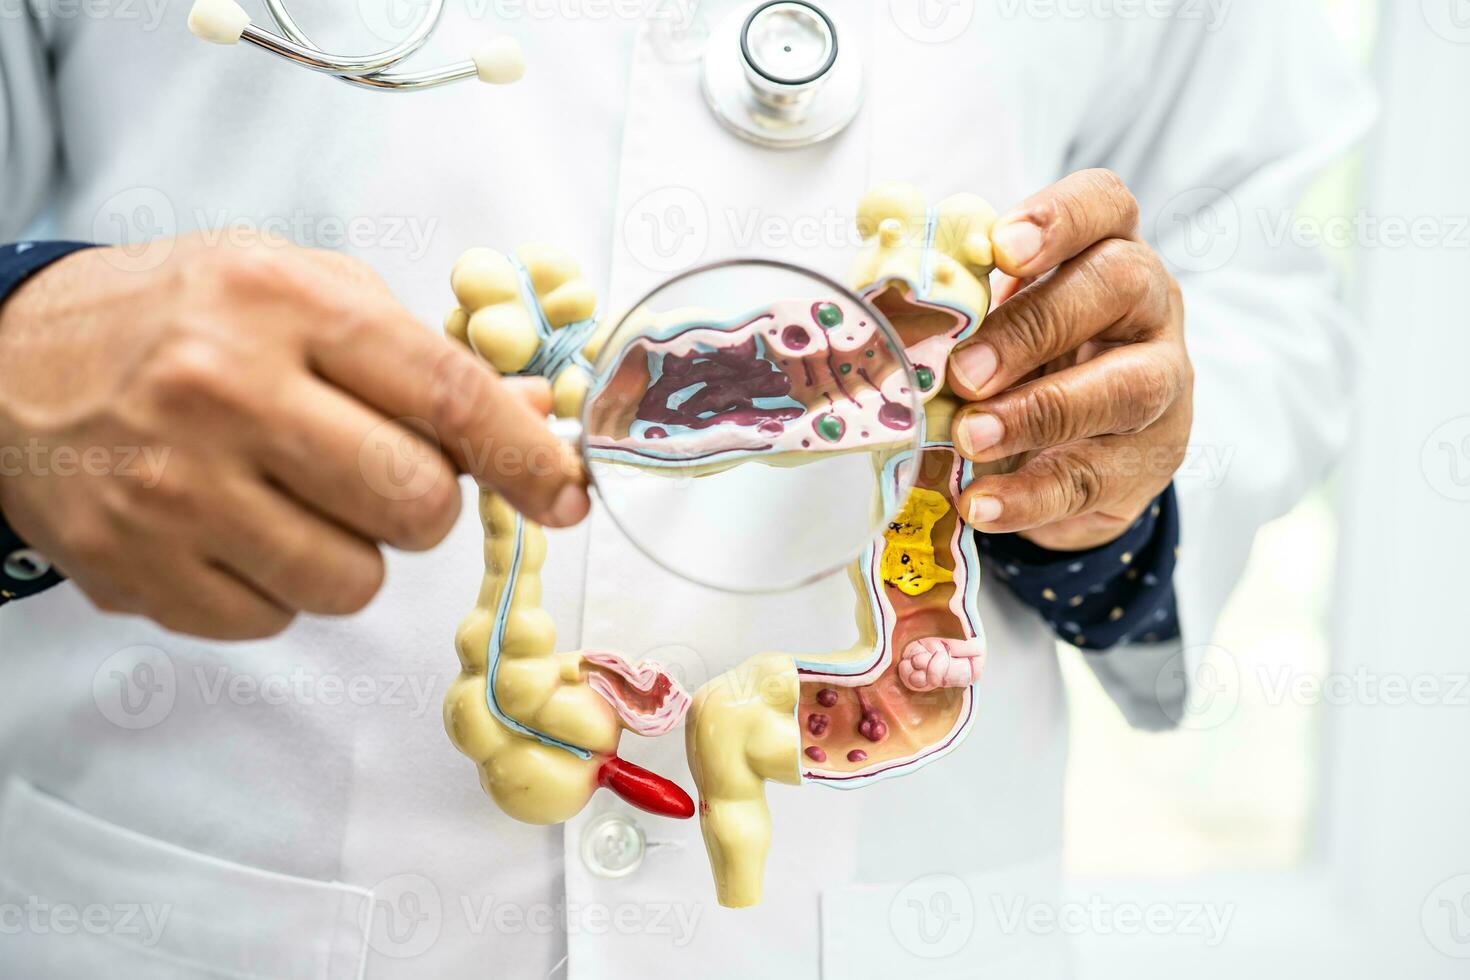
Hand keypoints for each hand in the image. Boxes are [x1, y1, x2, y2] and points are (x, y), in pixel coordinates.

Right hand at [0, 236, 589, 638]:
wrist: (9, 365)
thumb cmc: (175, 320)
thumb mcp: (296, 289)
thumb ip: (414, 355)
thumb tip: (532, 419)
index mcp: (280, 304)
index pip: (446, 393)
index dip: (526, 455)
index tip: (568, 492)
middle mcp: (224, 392)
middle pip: (413, 502)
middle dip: (425, 505)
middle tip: (384, 477)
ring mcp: (173, 491)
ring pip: (352, 580)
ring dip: (350, 552)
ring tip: (291, 498)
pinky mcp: (137, 570)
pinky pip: (275, 620)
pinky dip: (278, 587)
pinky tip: (234, 530)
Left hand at [948, 169, 1192, 550]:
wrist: (1080, 450)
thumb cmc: (1028, 360)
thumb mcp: (996, 317)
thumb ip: (952, 293)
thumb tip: (872, 270)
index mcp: (1107, 249)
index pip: (1105, 205)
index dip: (1061, 216)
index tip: (1003, 247)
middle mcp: (1149, 306)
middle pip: (1117, 286)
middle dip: (1034, 326)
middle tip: (964, 371)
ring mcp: (1163, 383)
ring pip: (1124, 387)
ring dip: (1038, 413)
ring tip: (970, 437)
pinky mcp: (1148, 460)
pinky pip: (1095, 476)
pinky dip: (1031, 494)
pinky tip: (981, 502)